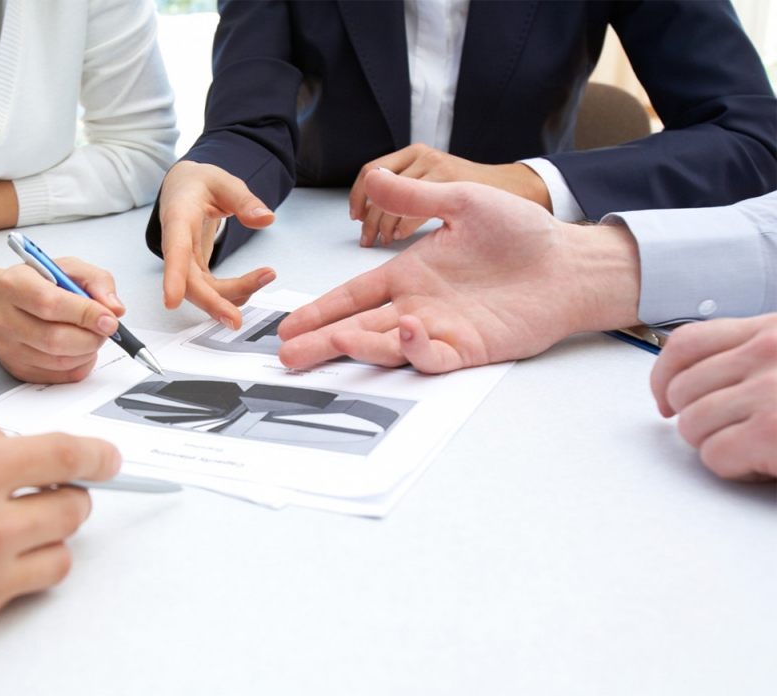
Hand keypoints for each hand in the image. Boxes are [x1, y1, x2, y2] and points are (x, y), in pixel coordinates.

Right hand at [0, 255, 124, 383]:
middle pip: (55, 339)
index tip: (110, 319)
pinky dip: (81, 364)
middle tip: (105, 328)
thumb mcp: (67, 268)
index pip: (50, 304)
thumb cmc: (38, 284)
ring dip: (88, 351)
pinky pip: (60, 376)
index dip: (86, 314)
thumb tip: (115, 309)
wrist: (3, 304)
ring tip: (91, 334)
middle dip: (91, 337)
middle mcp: (4, 318)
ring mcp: (8, 348)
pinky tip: (80, 349)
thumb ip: (97, 281)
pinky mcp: (18, 369)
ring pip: (60, 361)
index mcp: (14, 285)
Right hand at [0, 407, 120, 671]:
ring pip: (59, 555)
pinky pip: (22, 591)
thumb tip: (9, 438)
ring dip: (46, 535)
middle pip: (73, 509)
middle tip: (40, 488)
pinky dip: (15, 570)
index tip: (110, 458)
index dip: (98, 454)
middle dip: (65, 492)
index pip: (65, 456)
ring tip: (6, 524)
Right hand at [157, 161, 276, 328]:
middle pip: (189, 282)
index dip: (172, 277)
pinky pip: (211, 290)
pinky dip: (232, 293)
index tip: (171, 301)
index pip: (174, 250)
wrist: (185, 189)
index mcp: (179, 218)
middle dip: (212, 303)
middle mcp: (177, 245)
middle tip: (235, 320)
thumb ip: (244, 200)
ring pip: (201, 291)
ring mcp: (185, 261)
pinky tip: (255, 282)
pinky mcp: (195, 270)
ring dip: (231, 297)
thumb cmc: (199, 184)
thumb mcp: (224, 182)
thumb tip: (265, 219)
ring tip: (265, 276)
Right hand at [279, 170, 640, 372]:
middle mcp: (417, 306)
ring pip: (387, 346)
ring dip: (360, 346)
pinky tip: (409, 330)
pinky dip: (416, 351)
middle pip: (358, 328)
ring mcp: (439, 331)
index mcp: (409, 274)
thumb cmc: (521, 234)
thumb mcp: (463, 202)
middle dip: (321, 343)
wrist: (568, 263)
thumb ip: (414, 197)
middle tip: (288, 356)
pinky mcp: (466, 349)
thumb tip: (374, 176)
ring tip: (336, 340)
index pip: (353, 296)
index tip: (290, 324)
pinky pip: (431, 358)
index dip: (321, 310)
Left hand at [348, 144, 551, 246]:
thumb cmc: (475, 194)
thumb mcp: (435, 182)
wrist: (517, 192)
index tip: (355, 216)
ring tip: (384, 241)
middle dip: (367, 218)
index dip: (357, 196)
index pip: (371, 171)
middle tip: (366, 238)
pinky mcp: (453, 188)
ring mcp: (439, 170)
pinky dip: (401, 228)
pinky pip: (414, 213)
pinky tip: (401, 238)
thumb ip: (406, 191)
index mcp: (414, 153)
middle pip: (376, 189)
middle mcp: (423, 157)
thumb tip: (370, 213)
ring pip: (391, 202)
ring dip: (381, 226)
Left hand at [650, 315, 776, 480]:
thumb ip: (750, 359)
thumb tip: (689, 381)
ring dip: (718, 445)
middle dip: (698, 420)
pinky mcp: (771, 432)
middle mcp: (769, 351)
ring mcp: (770, 390)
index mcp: (772, 330)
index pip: (687, 342)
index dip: (663, 377)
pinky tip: (766, 464)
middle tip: (734, 433)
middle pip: (681, 389)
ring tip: (757, 448)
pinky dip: (736, 468)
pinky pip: (714, 455)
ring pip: (691, 424)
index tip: (665, 399)